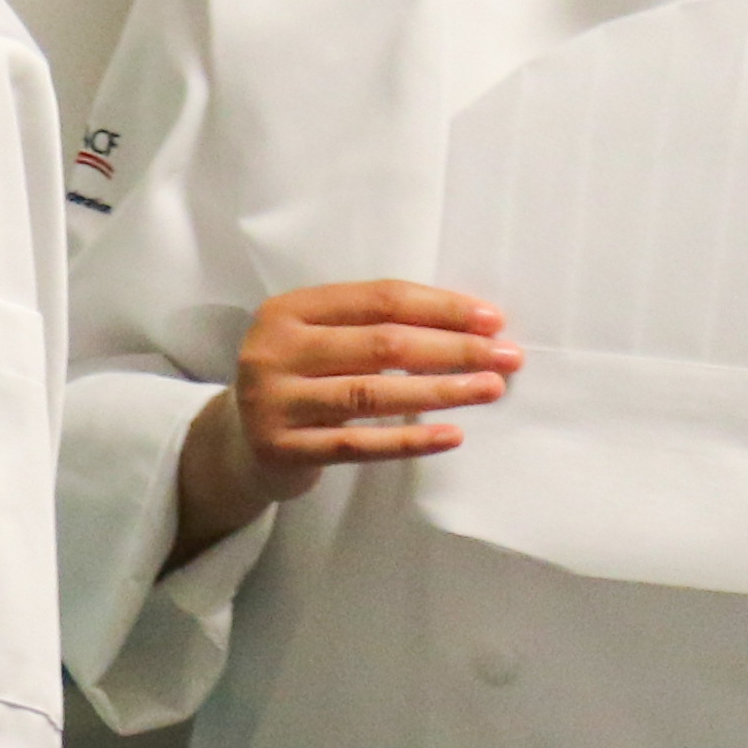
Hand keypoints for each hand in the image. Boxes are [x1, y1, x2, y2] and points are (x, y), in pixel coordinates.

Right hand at [166, 280, 516, 555]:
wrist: (240, 442)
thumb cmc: (302, 380)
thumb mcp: (322, 340)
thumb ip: (375, 327)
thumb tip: (473, 327)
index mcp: (287, 310)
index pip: (378, 300)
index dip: (440, 308)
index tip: (493, 320)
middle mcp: (272, 350)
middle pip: (381, 344)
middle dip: (453, 348)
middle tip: (507, 357)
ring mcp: (272, 401)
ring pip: (371, 393)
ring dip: (440, 390)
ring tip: (490, 389)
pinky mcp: (281, 448)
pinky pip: (357, 445)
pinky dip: (409, 439)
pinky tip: (451, 435)